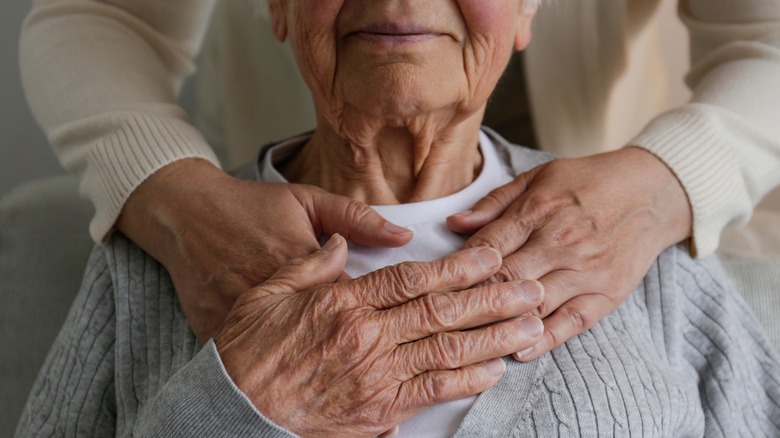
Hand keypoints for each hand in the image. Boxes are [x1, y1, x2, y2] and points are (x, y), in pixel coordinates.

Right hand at [117, 158, 412, 342]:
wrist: (184, 214)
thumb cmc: (251, 205)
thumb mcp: (308, 201)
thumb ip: (357, 218)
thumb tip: (404, 235)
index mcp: (306, 261)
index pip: (356, 300)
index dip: (377, 316)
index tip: (391, 323)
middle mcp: (275, 292)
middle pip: (325, 332)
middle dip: (353, 345)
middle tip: (366, 352)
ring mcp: (242, 314)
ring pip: (288, 352)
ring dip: (315, 362)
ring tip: (332, 366)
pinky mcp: (216, 330)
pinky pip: (249, 360)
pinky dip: (270, 366)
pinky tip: (290, 373)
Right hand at [215, 236, 544, 436]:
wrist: (235, 409)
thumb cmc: (248, 350)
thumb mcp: (267, 292)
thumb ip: (311, 265)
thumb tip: (344, 246)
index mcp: (342, 302)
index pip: (412, 278)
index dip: (458, 267)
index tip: (490, 256)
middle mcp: (367, 336)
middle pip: (442, 311)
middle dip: (493, 297)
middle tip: (530, 287)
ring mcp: (376, 375)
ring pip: (446, 350)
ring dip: (493, 336)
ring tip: (530, 324)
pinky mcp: (378, 410)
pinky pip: (432, 392)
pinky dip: (466, 380)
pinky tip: (495, 368)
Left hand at [447, 147, 691, 359]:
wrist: (653, 191)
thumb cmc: (588, 182)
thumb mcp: (539, 177)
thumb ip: (494, 202)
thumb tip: (454, 224)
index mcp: (540, 208)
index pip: (488, 245)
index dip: (457, 267)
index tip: (435, 284)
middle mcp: (562, 240)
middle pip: (505, 277)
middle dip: (470, 299)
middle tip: (440, 318)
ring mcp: (587, 269)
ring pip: (534, 303)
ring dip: (500, 322)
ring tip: (468, 341)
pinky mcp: (608, 292)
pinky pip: (571, 322)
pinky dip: (543, 339)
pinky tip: (518, 350)